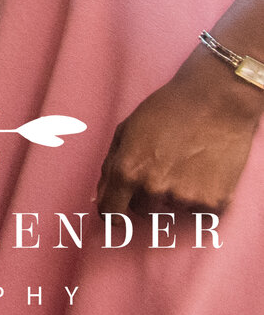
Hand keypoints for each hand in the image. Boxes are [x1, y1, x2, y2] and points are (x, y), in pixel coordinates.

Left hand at [96, 52, 263, 215]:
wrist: (215, 101)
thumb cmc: (167, 109)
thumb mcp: (126, 130)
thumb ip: (110, 165)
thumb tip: (99, 195)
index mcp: (127, 170)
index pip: (110, 211)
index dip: (112, 212)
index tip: (117, 213)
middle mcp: (154, 188)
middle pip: (142, 210)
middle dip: (146, 194)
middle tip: (163, 168)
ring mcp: (185, 198)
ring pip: (172, 208)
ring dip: (176, 194)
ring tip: (186, 165)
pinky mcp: (214, 202)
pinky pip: (200, 212)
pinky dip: (202, 198)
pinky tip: (204, 173)